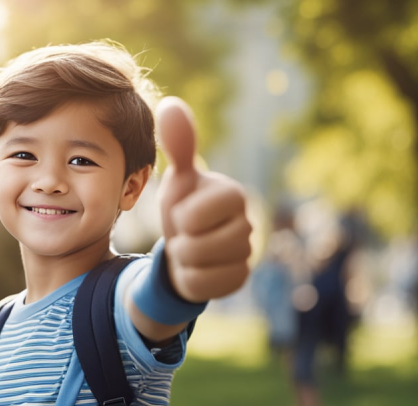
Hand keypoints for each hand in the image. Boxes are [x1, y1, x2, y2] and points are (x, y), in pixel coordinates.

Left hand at [157, 96, 251, 301]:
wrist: (187, 244)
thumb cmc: (185, 206)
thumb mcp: (178, 179)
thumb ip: (177, 145)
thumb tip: (171, 105)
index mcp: (233, 194)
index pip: (195, 215)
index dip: (181, 217)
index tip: (185, 212)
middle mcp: (247, 223)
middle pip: (194, 245)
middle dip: (179, 241)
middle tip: (185, 233)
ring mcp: (247, 254)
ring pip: (197, 266)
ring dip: (182, 260)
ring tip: (190, 248)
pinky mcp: (239, 280)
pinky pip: (201, 288)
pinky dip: (189, 280)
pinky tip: (197, 268)